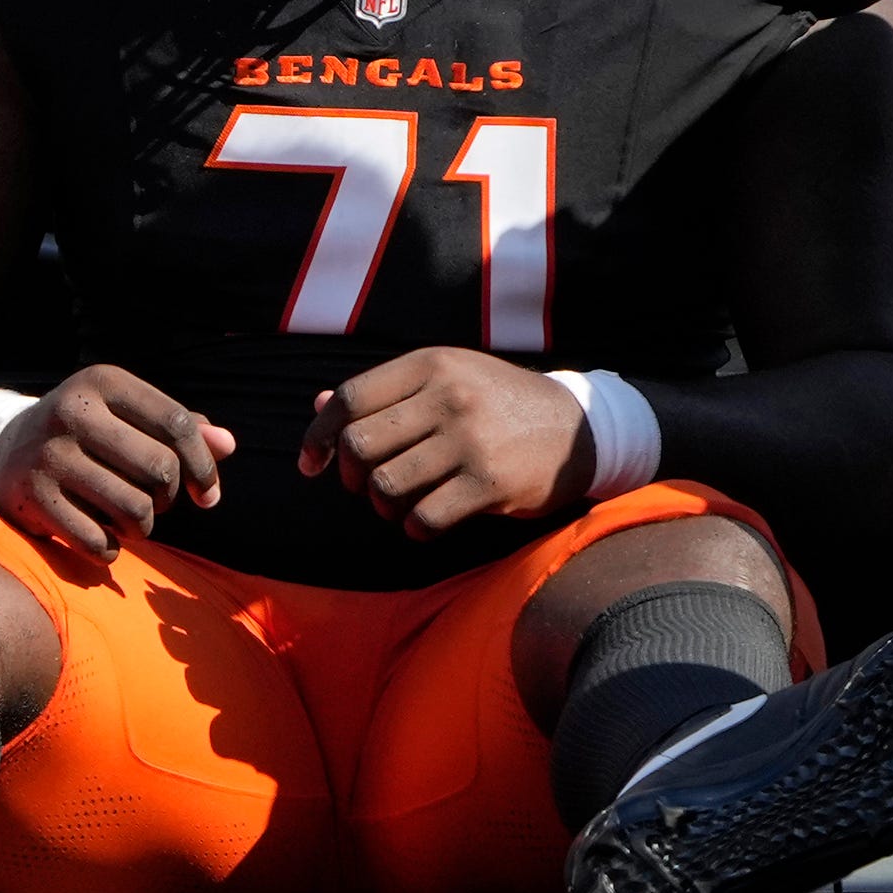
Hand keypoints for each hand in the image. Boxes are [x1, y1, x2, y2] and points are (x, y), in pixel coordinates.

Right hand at [0, 365, 234, 557]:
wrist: (3, 453)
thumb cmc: (87, 436)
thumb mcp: (127, 418)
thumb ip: (180, 430)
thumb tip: (228, 445)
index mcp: (103, 382)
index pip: (177, 423)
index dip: (203, 465)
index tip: (207, 495)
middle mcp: (73, 411)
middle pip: (161, 469)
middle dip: (167, 498)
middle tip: (153, 503)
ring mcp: (50, 454)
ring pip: (135, 509)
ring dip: (141, 527)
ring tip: (128, 520)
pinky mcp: (33, 496)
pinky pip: (98, 541)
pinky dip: (109, 551)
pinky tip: (101, 539)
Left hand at [300, 348, 593, 538]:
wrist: (579, 427)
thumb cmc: (498, 403)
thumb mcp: (446, 378)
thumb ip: (384, 392)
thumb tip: (317, 405)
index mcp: (431, 364)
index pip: (350, 399)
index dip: (320, 436)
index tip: (313, 464)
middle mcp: (448, 396)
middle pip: (361, 445)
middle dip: (351, 476)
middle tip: (366, 487)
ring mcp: (470, 440)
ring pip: (386, 486)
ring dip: (383, 507)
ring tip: (399, 506)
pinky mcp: (491, 483)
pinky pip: (424, 518)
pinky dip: (414, 528)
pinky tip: (424, 523)